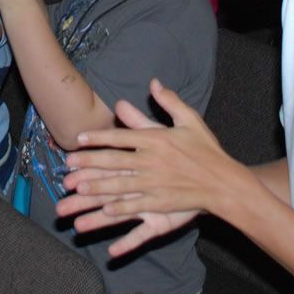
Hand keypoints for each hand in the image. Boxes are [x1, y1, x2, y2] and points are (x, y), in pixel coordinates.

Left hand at [54, 81, 237, 255]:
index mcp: (157, 140)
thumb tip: (154, 83)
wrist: (225, 181)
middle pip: (115, 161)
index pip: (121, 137)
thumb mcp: (190, 119)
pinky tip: (104, 211)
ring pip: (121, 185)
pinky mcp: (162, 203)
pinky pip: (137, 206)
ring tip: (78, 188)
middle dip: (89, 163)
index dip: (98, 138)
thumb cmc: (207, 149)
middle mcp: (153, 162)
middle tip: (67, 166)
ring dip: (98, 187)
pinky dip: (120, 209)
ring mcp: (156, 184)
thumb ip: (170, 101)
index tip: (79, 139)